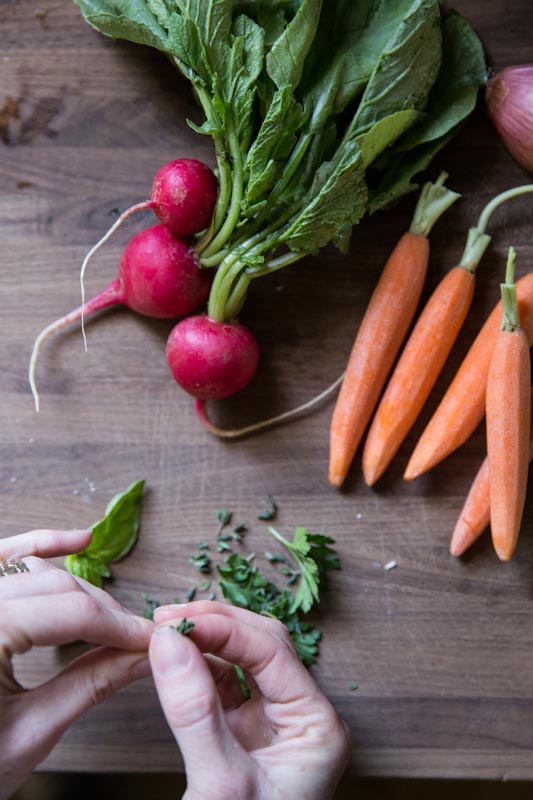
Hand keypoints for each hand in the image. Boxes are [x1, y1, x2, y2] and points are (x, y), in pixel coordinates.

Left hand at [0, 528, 153, 799]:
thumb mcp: (30, 732)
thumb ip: (90, 685)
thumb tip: (144, 657)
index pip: (71, 612)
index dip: (119, 625)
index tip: (150, 640)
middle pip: (56, 587)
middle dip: (103, 611)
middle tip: (136, 637)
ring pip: (33, 571)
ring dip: (76, 585)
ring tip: (111, 614)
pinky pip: (4, 558)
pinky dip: (39, 547)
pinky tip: (78, 541)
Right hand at [150, 601, 351, 799]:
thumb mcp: (220, 784)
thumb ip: (195, 711)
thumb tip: (168, 642)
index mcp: (318, 726)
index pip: (273, 652)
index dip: (225, 628)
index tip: (177, 621)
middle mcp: (301, 718)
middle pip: (262, 645)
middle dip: (215, 625)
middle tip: (167, 618)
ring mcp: (274, 725)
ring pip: (242, 660)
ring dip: (204, 642)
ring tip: (165, 633)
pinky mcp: (246, 735)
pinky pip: (225, 685)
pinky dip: (198, 668)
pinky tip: (174, 661)